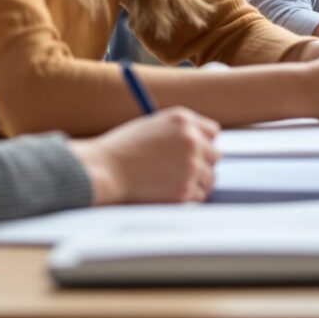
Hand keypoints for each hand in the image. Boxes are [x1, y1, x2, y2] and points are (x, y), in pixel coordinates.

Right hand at [69, 108, 220, 205]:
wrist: (104, 170)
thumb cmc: (121, 149)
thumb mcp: (152, 125)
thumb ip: (179, 131)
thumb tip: (203, 143)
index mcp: (183, 120)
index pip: (212, 132)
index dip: (203, 143)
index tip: (195, 152)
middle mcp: (191, 140)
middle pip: (215, 156)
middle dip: (202, 164)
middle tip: (184, 171)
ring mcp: (190, 166)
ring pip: (209, 178)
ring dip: (196, 182)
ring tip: (170, 182)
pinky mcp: (185, 190)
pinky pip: (198, 196)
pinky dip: (187, 197)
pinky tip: (167, 192)